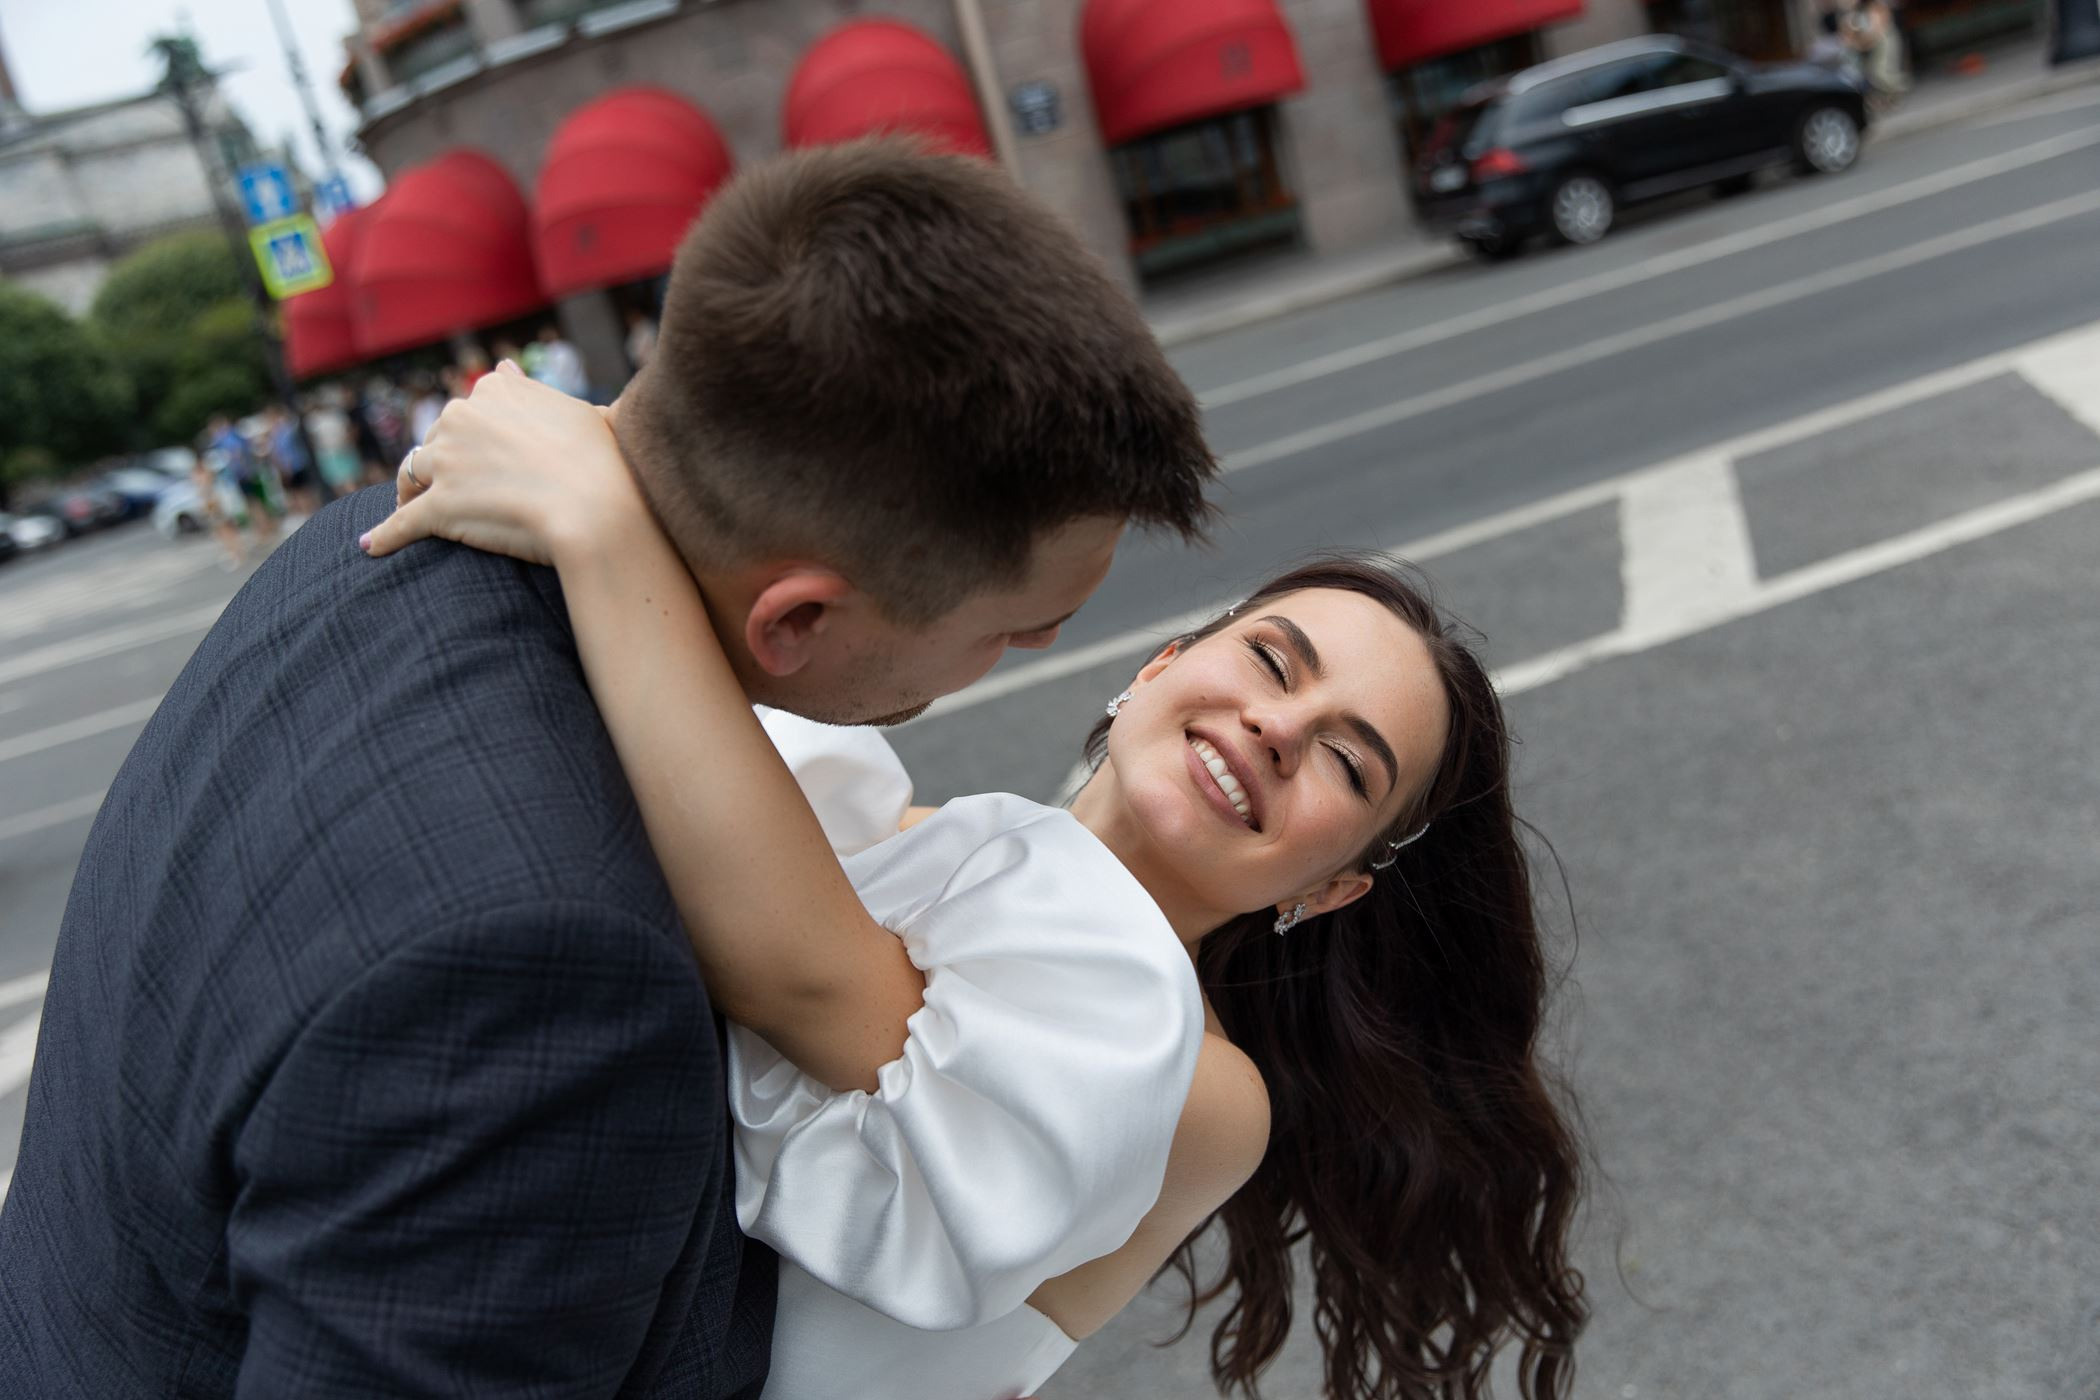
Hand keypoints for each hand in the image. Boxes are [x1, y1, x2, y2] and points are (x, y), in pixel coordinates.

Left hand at [360, 362, 654, 566]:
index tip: (479, 455)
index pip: (468, 410)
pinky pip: (401, 524)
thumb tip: (506, 370)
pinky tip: (370, 547)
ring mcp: (447, 462)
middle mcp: (462, 417)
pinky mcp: (438, 507)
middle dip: (440, 462)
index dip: (472, 436)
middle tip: (451, 489)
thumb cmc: (603, 463)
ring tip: (407, 509)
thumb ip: (533, 391)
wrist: (599, 509)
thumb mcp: (577, 410)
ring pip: (412, 474)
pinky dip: (384, 536)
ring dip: (407, 491)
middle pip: (435, 439)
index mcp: (496, 391)